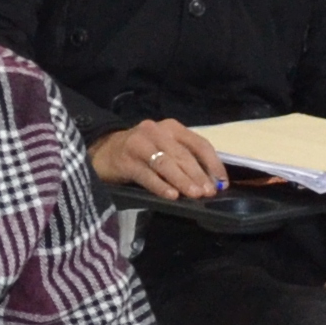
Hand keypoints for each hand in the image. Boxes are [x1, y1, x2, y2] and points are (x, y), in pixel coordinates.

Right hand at [90, 119, 226, 201]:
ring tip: (195, 195)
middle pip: (183, 155)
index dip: (213, 164)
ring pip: (166, 164)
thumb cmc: (140, 153)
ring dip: (183, 180)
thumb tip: (210, 182)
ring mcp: (140, 144)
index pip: (199, 144)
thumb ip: (184, 159)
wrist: (102, 151)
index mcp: (172, 128)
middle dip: (198, 175)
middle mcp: (157, 131)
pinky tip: (171, 196)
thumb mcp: (164, 148)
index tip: (223, 183)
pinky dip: (160, 186)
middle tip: (209, 192)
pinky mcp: (125, 160)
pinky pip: (147, 175)